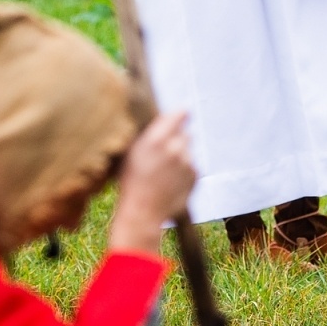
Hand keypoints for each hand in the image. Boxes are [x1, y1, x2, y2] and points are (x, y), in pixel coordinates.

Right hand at [109, 111, 195, 254]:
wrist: (143, 212)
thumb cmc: (131, 181)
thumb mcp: (132, 151)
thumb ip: (150, 133)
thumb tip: (162, 119)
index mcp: (157, 138)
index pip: (180, 114)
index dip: (180, 115)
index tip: (180, 116)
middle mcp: (176, 148)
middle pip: (185, 134)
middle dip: (177, 140)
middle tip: (163, 153)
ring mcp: (187, 162)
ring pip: (188, 151)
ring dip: (180, 156)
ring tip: (164, 172)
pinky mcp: (195, 176)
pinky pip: (192, 166)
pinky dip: (184, 170)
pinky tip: (170, 181)